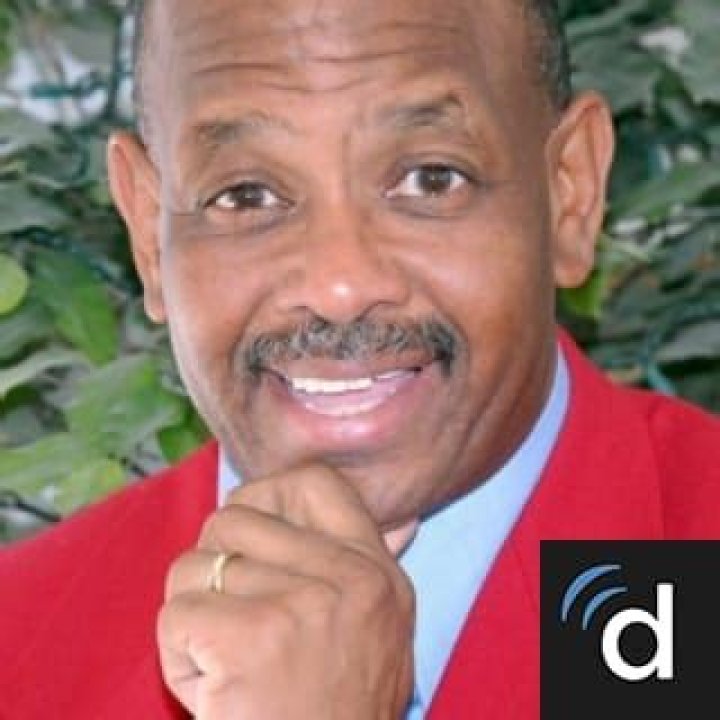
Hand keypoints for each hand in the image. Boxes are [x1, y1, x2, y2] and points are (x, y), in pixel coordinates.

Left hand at [158, 464, 415, 718]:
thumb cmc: (338, 713)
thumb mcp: (379, 633)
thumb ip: (375, 569)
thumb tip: (406, 521)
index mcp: (376, 572)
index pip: (314, 482)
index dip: (264, 495)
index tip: (244, 534)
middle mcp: (350, 578)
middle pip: (231, 519)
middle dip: (210, 569)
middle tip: (228, 620)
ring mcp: (303, 605)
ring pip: (193, 567)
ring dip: (191, 621)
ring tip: (226, 667)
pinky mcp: (254, 638)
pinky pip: (176, 615)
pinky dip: (177, 658)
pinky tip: (212, 693)